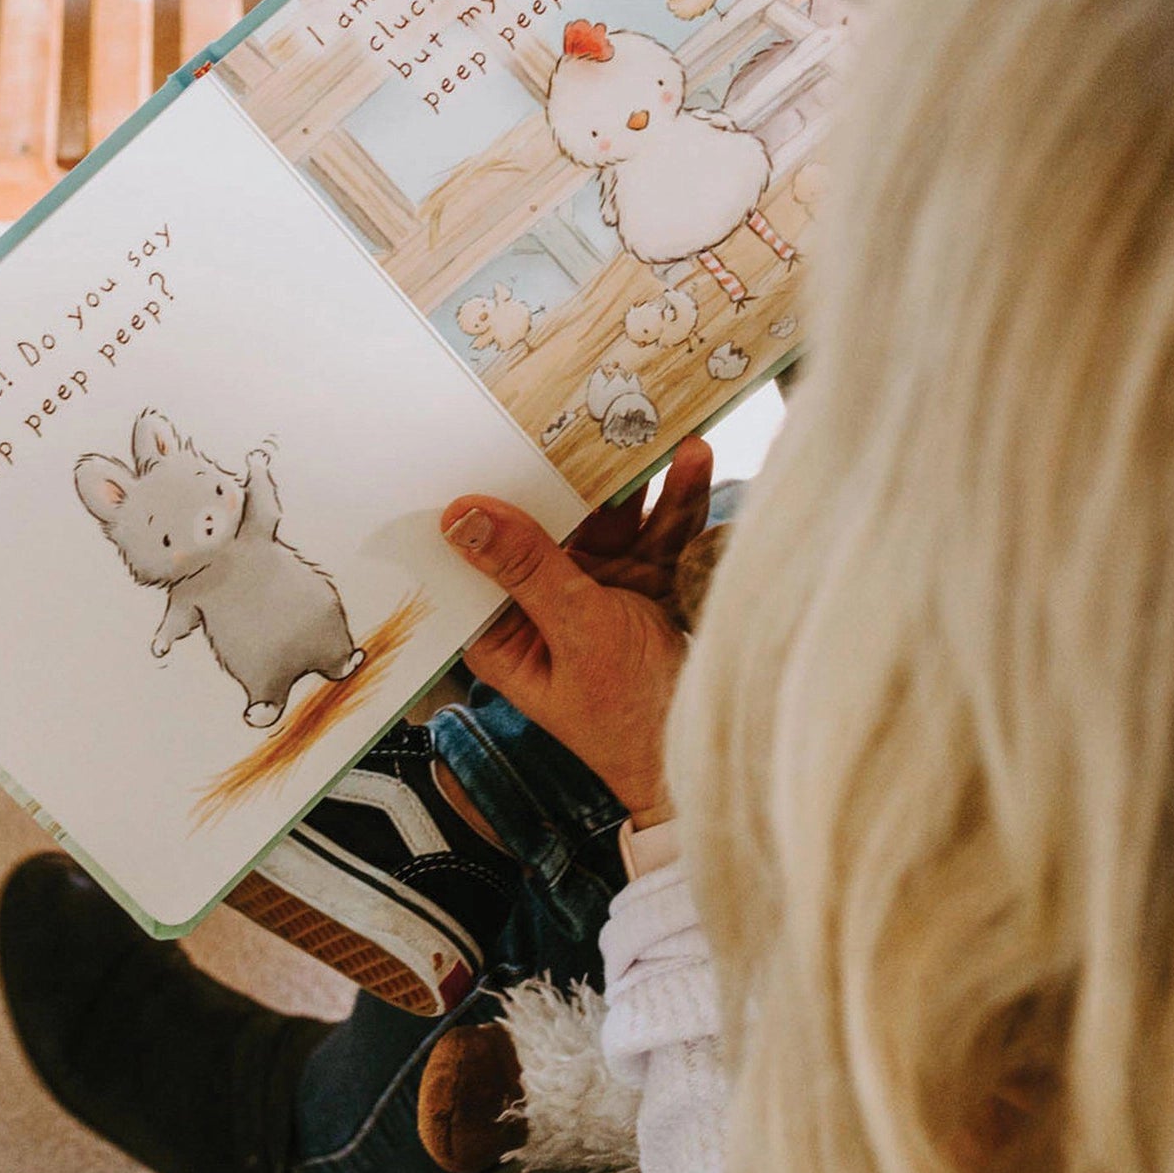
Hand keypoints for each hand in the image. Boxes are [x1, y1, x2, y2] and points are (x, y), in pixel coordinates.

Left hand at [442, 436, 713, 825]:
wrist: (711, 751)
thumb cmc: (630, 718)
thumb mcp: (577, 633)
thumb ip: (529, 567)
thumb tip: (463, 515)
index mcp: (505, 629)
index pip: (481, 553)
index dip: (483, 499)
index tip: (484, 439)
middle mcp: (547, 604)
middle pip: (553, 523)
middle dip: (576, 476)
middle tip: (590, 421)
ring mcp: (601, 592)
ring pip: (614, 521)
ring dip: (639, 483)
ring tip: (660, 436)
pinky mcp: (647, 586)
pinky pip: (658, 534)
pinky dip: (676, 501)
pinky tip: (692, 462)